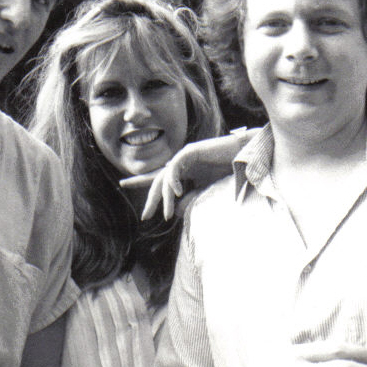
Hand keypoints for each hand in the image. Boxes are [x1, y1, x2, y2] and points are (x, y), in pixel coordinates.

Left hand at [119, 128, 258, 220]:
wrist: (242, 155)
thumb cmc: (227, 171)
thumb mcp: (205, 192)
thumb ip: (190, 200)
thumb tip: (174, 212)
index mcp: (182, 171)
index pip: (159, 179)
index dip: (141, 182)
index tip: (124, 184)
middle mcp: (179, 163)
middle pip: (158, 181)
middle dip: (151, 199)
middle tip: (144, 215)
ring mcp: (183, 156)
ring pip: (166, 178)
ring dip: (166, 198)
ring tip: (166, 215)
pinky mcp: (189, 151)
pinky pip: (175, 168)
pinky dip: (173, 181)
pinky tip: (176, 193)